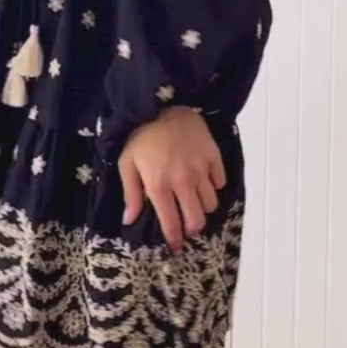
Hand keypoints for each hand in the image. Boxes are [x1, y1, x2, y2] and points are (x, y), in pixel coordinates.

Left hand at [118, 107, 226, 251]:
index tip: (175, 245)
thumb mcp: (126, 163)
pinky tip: (204, 181)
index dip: (175, 238)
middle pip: (197, 219)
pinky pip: (220, 181)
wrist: (161, 102)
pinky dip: (213, 186)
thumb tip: (129, 220)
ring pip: (211, 203)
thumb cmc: (140, 135)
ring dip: (203, 207)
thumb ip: (130, 193)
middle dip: (192, 227)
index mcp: (159, 185)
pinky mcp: (213, 156)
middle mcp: (183, 181)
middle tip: (187, 224)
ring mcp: (200, 169)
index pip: (171, 223)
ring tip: (194, 201)